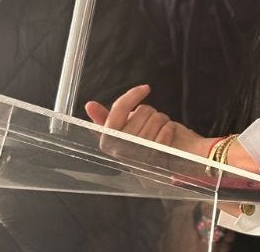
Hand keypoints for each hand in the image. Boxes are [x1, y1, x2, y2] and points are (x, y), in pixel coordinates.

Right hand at [85, 85, 213, 157]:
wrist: (155, 170)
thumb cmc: (136, 147)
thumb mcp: (119, 133)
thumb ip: (104, 120)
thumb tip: (89, 105)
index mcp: (108, 141)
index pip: (119, 109)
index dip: (132, 95)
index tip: (145, 88)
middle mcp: (121, 148)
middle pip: (143, 110)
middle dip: (150, 113)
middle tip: (149, 124)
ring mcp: (139, 154)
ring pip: (157, 117)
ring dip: (162, 120)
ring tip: (158, 131)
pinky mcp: (157, 158)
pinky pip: (166, 129)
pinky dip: (170, 128)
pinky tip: (167, 135)